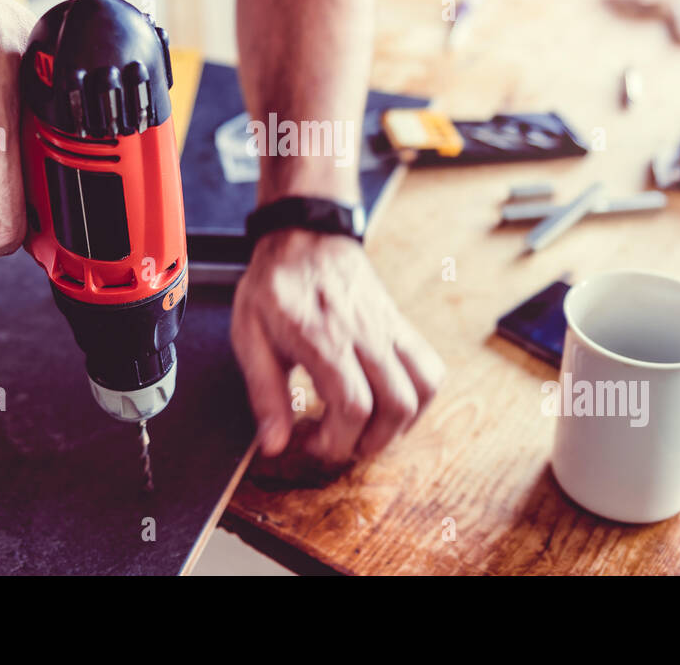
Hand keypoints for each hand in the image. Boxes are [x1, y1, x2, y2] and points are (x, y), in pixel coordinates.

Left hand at [230, 229, 444, 462]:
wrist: (305, 234)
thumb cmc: (275, 285)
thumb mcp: (249, 337)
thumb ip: (264, 394)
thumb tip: (274, 445)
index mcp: (323, 338)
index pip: (353, 406)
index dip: (337, 441)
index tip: (313, 443)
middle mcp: (364, 334)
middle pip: (395, 405)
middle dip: (370, 441)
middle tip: (340, 442)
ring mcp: (388, 328)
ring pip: (422, 389)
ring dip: (401, 424)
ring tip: (369, 430)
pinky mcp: (400, 325)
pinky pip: (430, 368)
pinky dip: (419, 397)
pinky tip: (391, 404)